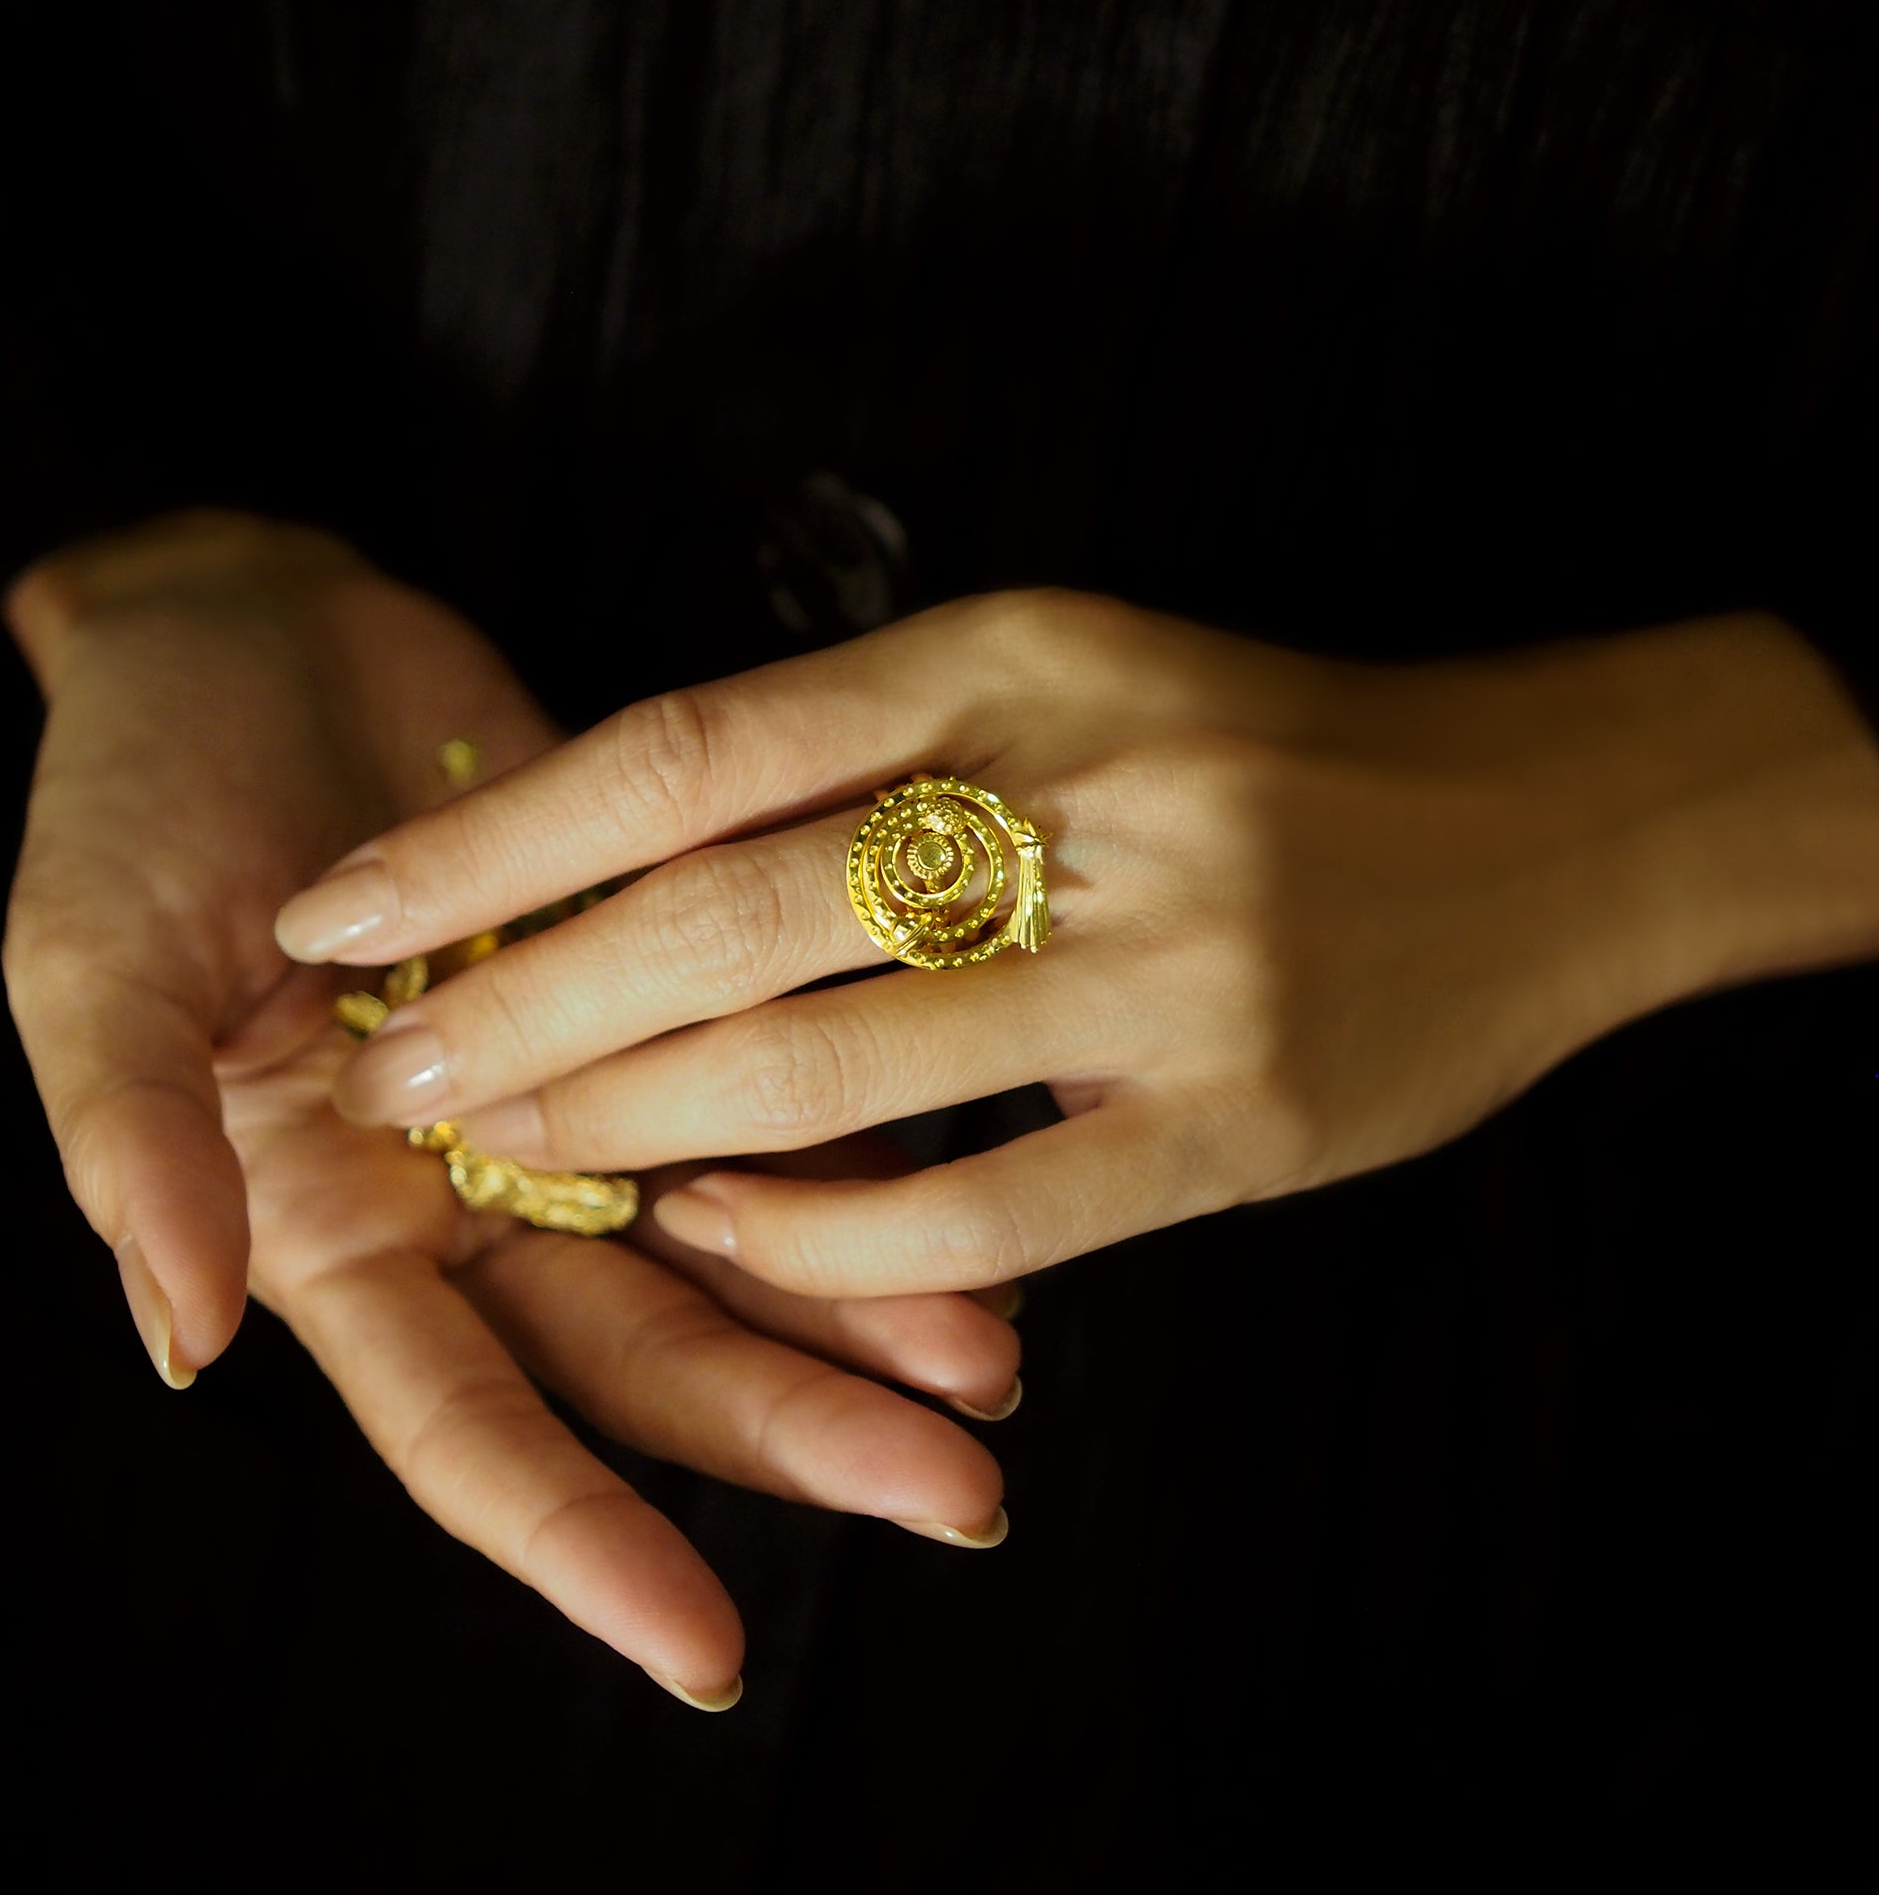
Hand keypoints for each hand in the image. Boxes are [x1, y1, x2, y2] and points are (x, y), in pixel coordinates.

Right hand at [4, 513, 1017, 1697]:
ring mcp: (576, 1090)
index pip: (464, 1424)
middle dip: (793, 1429)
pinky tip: (983, 1199)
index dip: (577, 1539)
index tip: (704, 1651)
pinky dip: (866, 1143)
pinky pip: (775, 1079)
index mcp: (328, 1228)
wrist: (239, 632)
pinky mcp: (659, 974)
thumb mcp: (87, 969)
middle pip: (643, 1351)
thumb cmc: (123, 801)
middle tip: (955, 1493)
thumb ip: (131, 1147)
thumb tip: (192, 1334)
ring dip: (866, 1309)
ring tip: (1000, 1371)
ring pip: (735, 1234)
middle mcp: (469, 1193)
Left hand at [289, 590, 1878, 1296]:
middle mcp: (1086, 786)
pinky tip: (724, 1237)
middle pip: (728, 908)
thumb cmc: (1260, 746)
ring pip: (836, 1063)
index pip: (690, 744)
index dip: (498, 836)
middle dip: (525, 1005)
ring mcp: (1172, 960)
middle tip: (383, 1076)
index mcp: (1014, 655)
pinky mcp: (1246, 1118)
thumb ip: (870, 742)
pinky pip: (992, 1211)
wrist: (1552, 821)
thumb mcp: (1067, 671)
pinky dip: (834, 1240)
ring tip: (502, 1158)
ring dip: (638, 1122)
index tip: (343, 908)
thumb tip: (615, 847)